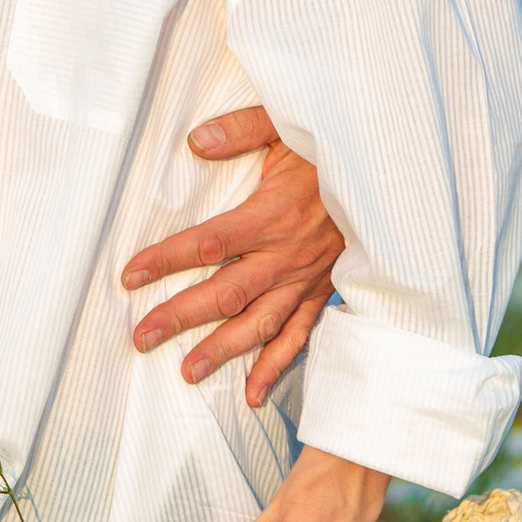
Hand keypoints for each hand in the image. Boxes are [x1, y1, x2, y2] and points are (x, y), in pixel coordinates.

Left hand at [121, 111, 343, 404]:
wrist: (391, 178)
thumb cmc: (333, 150)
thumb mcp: (289, 126)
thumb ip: (242, 130)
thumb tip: (196, 141)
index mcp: (273, 215)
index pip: (209, 243)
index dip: (166, 260)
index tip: (130, 275)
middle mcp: (287, 255)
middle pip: (226, 292)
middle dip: (180, 316)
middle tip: (142, 337)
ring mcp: (307, 279)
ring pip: (259, 323)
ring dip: (223, 351)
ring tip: (187, 373)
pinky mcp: (323, 292)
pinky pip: (300, 336)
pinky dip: (276, 367)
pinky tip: (253, 394)